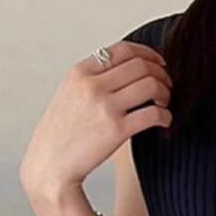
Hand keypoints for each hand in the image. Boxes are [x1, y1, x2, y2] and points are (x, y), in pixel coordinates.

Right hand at [20, 40, 172, 193]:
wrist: (49, 165)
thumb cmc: (61, 133)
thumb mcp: (69, 93)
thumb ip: (93, 78)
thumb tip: (128, 67)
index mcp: (80, 72)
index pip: (123, 49)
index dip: (148, 54)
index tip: (159, 63)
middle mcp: (91, 85)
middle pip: (141, 66)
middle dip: (161, 74)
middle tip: (166, 86)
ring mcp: (104, 107)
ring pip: (151, 85)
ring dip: (165, 93)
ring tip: (163, 103)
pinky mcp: (116, 130)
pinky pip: (153, 114)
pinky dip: (166, 116)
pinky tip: (164, 121)